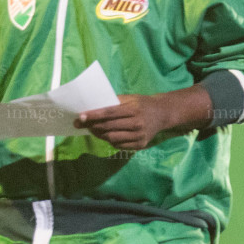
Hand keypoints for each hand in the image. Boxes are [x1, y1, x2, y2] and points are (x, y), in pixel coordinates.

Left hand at [75, 86, 212, 150]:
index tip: (81, 116)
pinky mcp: (140, 145)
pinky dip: (109, 140)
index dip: (94, 115)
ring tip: (92, 129)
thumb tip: (94, 107)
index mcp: (134, 109)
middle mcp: (137, 124)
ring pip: (112, 138)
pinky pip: (119, 145)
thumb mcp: (130, 98)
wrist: (163, 113)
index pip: (109, 113)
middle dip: (91, 126)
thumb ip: (114, 102)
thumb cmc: (142, 104)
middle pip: (108, 127)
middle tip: (80, 124)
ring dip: (99, 134)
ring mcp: (139, 136)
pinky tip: (105, 135)